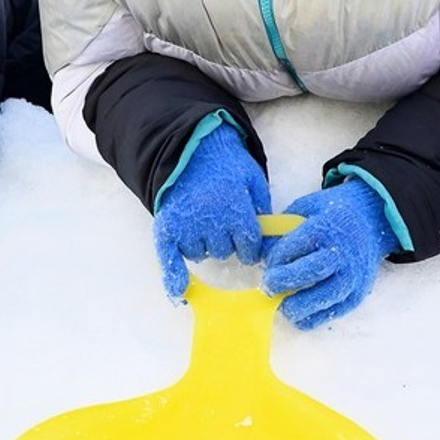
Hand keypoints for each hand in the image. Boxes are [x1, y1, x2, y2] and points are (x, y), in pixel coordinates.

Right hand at [153, 123, 269, 299]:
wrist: (193, 146)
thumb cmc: (228, 164)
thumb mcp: (253, 180)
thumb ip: (262, 210)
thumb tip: (272, 240)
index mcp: (235, 207)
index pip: (249, 246)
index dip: (252, 247)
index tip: (250, 244)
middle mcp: (210, 219)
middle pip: (225, 251)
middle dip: (228, 243)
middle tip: (225, 223)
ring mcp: (186, 224)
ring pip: (201, 254)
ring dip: (205, 245)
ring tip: (205, 222)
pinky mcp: (166, 226)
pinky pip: (169, 259)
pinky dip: (173, 277)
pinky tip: (179, 293)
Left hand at [262, 180, 399, 330]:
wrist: (372, 221)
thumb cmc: (333, 214)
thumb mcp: (307, 208)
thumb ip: (285, 228)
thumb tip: (263, 254)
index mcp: (326, 227)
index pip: (295, 246)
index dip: (277, 258)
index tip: (268, 264)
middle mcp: (342, 253)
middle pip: (310, 272)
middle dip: (283, 282)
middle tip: (268, 287)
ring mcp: (352, 275)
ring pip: (322, 298)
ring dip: (296, 305)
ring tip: (281, 303)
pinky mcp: (357, 294)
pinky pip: (332, 313)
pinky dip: (312, 317)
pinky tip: (298, 311)